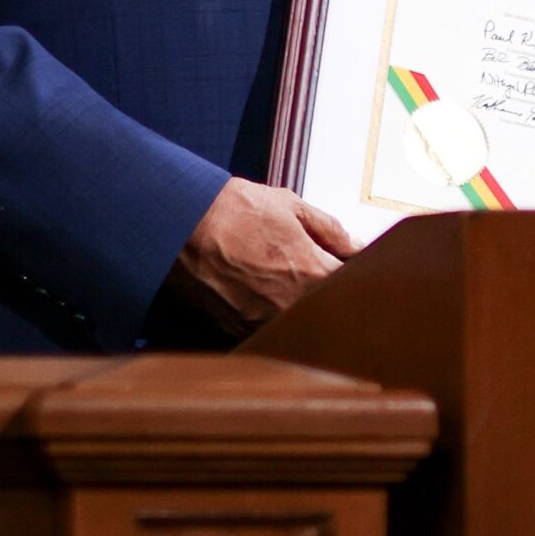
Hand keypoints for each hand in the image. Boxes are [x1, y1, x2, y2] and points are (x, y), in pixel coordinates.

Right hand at [165, 177, 355, 336]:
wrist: (181, 224)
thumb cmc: (234, 211)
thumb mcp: (291, 207)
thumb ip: (329, 230)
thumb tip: (354, 245)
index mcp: (311, 272)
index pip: (351, 283)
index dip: (352, 272)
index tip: (348, 264)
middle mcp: (290, 305)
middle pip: (326, 308)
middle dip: (327, 292)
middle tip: (312, 271)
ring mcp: (262, 321)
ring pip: (296, 322)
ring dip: (298, 306)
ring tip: (279, 279)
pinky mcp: (237, 328)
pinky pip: (265, 328)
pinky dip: (268, 314)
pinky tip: (259, 291)